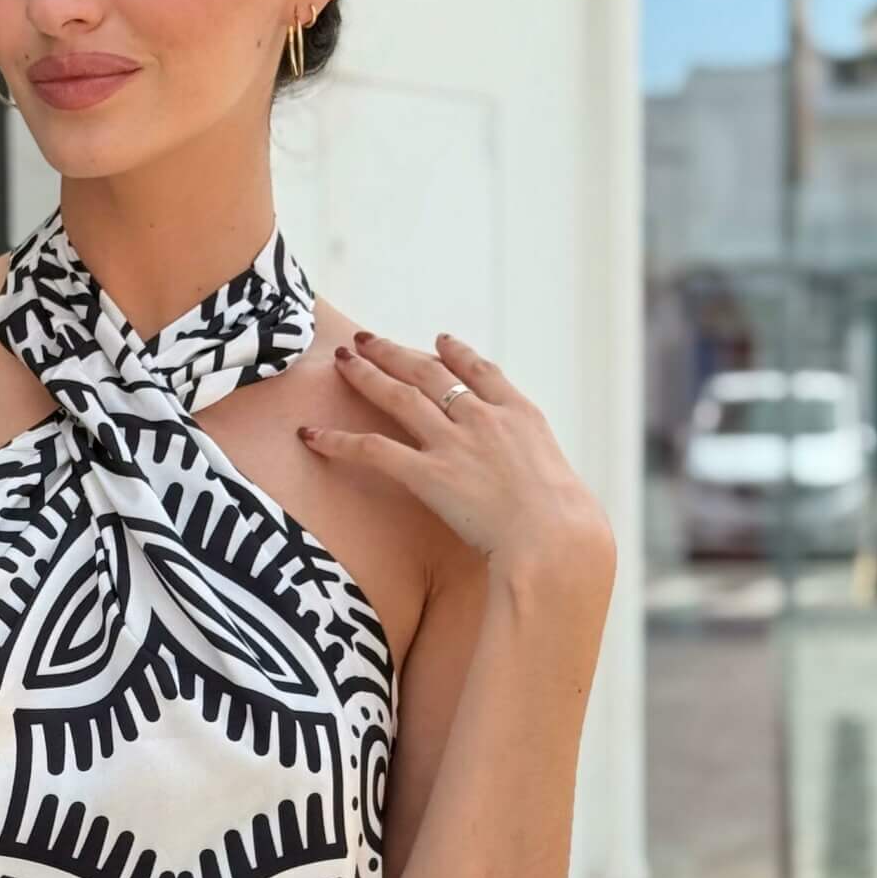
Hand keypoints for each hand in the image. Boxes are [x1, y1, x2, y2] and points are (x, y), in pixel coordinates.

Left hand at [298, 328, 613, 578]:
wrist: (556, 538)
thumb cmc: (565, 525)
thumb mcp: (559, 481)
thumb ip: (534, 468)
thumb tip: (532, 484)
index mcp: (520, 415)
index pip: (480, 371)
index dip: (456, 353)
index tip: (439, 341)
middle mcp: (483, 418)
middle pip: (431, 373)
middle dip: (396, 353)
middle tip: (368, 339)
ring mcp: (454, 443)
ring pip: (400, 396)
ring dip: (367, 374)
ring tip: (343, 359)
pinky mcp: (429, 474)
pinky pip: (373, 449)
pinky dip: (338, 440)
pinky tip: (311, 435)